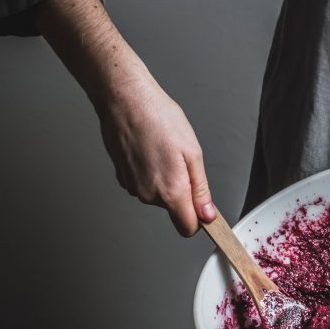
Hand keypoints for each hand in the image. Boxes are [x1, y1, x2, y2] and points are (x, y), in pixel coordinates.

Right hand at [34, 0, 216, 236]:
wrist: (125, 100)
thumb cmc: (158, 118)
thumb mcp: (192, 152)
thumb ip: (200, 189)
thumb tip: (207, 215)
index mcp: (171, 190)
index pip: (187, 228)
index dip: (198, 218)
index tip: (204, 207)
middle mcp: (149, 195)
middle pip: (173, 208)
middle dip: (181, 190)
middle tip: (180, 159)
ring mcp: (133, 187)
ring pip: (157, 195)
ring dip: (164, 179)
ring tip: (162, 149)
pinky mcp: (121, 178)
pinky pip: (143, 184)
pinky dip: (148, 172)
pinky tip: (148, 149)